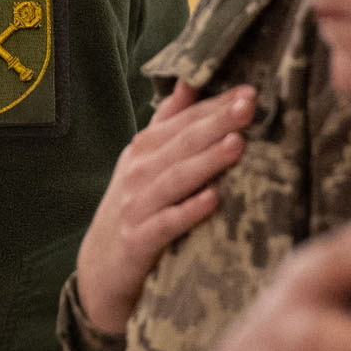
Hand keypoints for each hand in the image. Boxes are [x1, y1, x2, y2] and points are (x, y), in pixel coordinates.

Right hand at [75, 82, 255, 335]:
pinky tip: (212, 200)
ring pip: (175, 180)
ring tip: (237, 144)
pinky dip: (188, 212)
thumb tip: (188, 82)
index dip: (214, 105)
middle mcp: (138, 173)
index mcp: (143, 149)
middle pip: (182, 144)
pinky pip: (166, 224)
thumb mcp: (144, 162)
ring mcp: (137, 207)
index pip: (183, 121)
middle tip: (248, 106)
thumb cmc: (134, 207)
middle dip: (216, 123)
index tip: (249, 92)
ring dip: (206, 162)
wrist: (102, 267)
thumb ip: (167, 122)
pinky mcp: (138, 241)